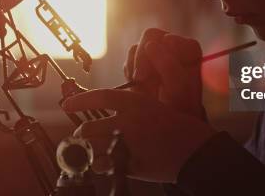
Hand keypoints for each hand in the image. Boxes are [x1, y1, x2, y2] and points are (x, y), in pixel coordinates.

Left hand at [63, 89, 216, 181]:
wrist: (197, 151)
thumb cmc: (181, 126)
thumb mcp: (158, 107)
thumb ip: (134, 108)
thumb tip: (114, 109)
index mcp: (135, 103)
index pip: (99, 98)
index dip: (80, 100)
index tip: (67, 104)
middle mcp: (127, 122)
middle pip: (90, 127)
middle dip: (82, 132)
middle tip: (80, 133)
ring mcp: (127, 144)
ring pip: (94, 147)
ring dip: (88, 149)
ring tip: (89, 150)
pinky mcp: (130, 164)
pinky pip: (105, 166)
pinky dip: (100, 165)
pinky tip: (103, 164)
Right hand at [124, 28, 204, 117]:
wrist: (169, 121)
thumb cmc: (180, 105)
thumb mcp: (178, 88)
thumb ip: (168, 65)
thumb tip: (150, 44)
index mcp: (189, 48)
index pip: (169, 39)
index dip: (159, 55)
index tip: (155, 75)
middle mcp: (174, 45)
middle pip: (149, 35)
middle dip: (142, 59)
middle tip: (140, 79)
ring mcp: (157, 51)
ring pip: (136, 48)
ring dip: (135, 67)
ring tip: (142, 86)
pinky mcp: (142, 60)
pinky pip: (129, 58)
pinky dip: (130, 72)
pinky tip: (138, 85)